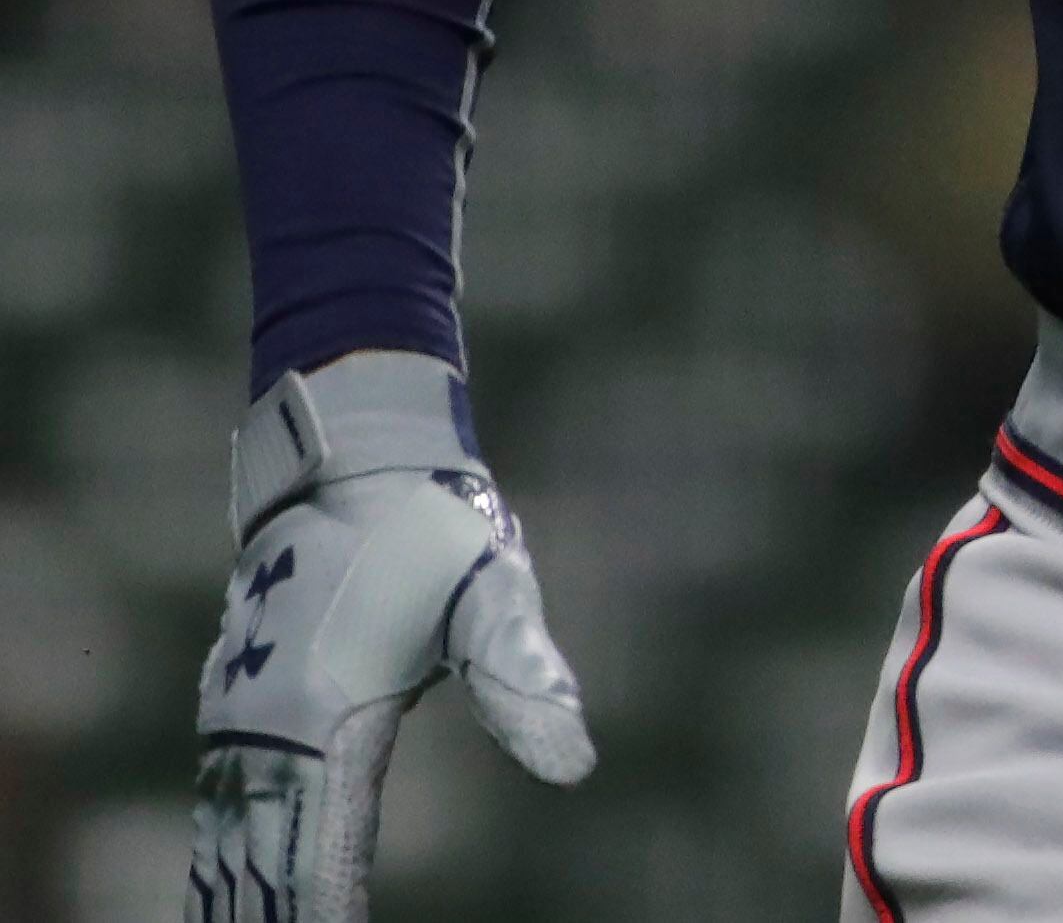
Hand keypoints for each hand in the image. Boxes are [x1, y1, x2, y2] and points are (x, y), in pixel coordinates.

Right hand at [187, 353, 594, 921]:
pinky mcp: (237, 699)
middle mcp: (269, 721)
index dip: (322, 909)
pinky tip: (220, 889)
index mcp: (330, 711)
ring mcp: (242, 711)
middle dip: (259, 912)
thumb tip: (576, 767)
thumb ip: (525, 679)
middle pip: (258, 852)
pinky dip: (219, 852)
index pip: (322, 844)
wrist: (352, 453)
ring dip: (229, 892)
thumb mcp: (496, 592)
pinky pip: (222, 796)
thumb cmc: (434, 525)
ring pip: (228, 829)